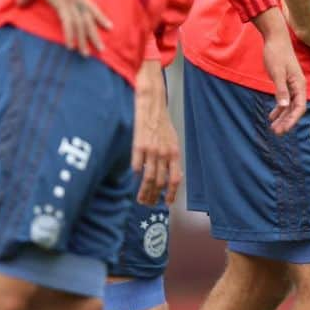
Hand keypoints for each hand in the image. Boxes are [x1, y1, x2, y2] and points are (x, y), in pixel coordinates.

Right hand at [19, 0, 111, 55]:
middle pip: (88, 19)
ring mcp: (69, 1)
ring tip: (86, 55)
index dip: (100, 17)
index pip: (90, 7)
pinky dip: (71, 35)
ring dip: (83, 40)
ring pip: (80, 24)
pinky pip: (68, 22)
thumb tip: (20, 4)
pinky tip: (71, 46)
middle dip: (94, 35)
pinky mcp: (61, 2)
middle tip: (102, 50)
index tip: (109, 26)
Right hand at [131, 60, 181, 204]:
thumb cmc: (162, 124)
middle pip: (160, 182)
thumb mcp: (172, 141)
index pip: (175, 179)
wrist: (152, 105)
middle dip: (154, 196)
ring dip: (144, 192)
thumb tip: (169, 177)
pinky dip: (136, 174)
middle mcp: (164, 154)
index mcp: (175, 153)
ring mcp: (151, 150)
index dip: (171, 194)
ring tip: (140, 199)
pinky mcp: (138, 146)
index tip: (166, 203)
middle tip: (148, 204)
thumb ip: (171, 159)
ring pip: (149, 178)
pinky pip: (137, 165)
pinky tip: (134, 179)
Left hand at [261, 22, 308, 134]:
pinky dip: (279, 108)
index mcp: (299, 84)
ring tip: (274, 128)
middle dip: (287, 121)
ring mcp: (292, 84)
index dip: (292, 120)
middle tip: (276, 132)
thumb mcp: (277, 72)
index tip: (284, 129)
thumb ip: (280, 90)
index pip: (299, 107)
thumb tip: (283, 106)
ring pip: (290, 106)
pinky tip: (272, 115)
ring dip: (283, 117)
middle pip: (295, 109)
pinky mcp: (286, 82)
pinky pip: (285, 99)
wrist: (275, 39)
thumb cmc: (276, 53)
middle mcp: (298, 86)